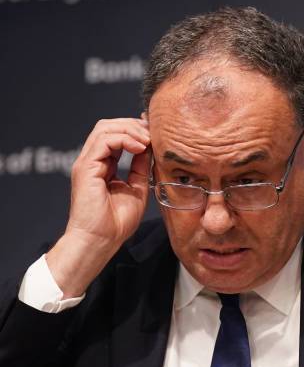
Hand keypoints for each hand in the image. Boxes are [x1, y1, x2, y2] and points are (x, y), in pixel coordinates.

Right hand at [67, 117, 150, 248]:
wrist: (100, 240)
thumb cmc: (116, 223)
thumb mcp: (137, 189)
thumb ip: (141, 167)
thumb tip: (150, 148)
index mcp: (103, 166)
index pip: (116, 136)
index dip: (136, 130)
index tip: (155, 133)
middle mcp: (93, 161)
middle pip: (109, 126)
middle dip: (134, 125)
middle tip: (153, 133)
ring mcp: (87, 163)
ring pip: (105, 128)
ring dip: (130, 130)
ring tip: (147, 140)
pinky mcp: (85, 167)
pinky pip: (103, 140)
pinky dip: (123, 139)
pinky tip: (139, 147)